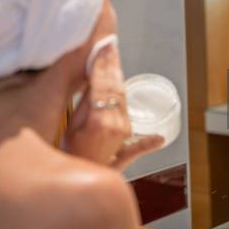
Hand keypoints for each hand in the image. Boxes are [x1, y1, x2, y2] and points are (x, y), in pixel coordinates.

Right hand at [65, 43, 162, 167]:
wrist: (74, 182)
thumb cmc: (68, 155)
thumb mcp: (71, 128)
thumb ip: (86, 105)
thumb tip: (94, 82)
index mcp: (99, 122)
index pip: (102, 86)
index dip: (102, 65)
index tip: (103, 47)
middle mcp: (115, 126)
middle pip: (115, 90)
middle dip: (112, 66)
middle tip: (110, 46)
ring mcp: (122, 137)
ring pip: (124, 102)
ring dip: (120, 81)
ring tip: (115, 61)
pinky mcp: (125, 149)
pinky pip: (139, 145)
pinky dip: (149, 141)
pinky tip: (160, 139)